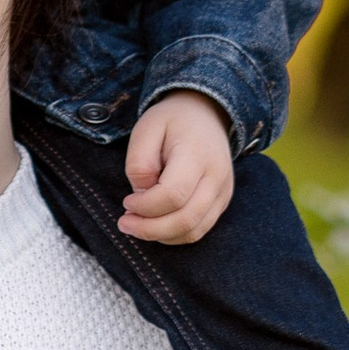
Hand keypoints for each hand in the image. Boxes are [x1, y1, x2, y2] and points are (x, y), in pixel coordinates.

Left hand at [119, 91, 235, 244]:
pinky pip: (199, 229)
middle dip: (150, 229)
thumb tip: (143, 196)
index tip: (126, 202)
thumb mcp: (145, 129)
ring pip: (194, 231)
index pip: (173, 195)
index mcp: (197, 154)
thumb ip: (139, 164)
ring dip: (161, 235)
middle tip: (125, 223)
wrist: (205, 114)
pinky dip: (174, 234)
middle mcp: (216, 176)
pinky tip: (156, 224)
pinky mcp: (222, 201)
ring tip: (137, 225)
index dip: (146, 206)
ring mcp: (223, 191)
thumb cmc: (171, 121)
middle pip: (186, 219)